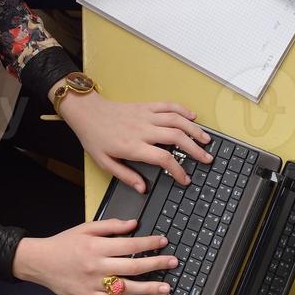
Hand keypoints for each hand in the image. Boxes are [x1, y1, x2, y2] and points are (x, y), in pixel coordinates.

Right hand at [12, 219, 178, 294]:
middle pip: (133, 267)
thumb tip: (134, 224)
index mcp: (97, 246)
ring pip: (126, 287)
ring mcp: (93, 284)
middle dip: (156, 265)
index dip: (149, 244)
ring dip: (149, 288)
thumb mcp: (86, 228)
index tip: (164, 242)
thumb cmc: (63, 243)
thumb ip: (111, 226)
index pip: (130, 245)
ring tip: (166, 288)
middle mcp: (97, 266)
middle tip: (173, 263)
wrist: (39, 262)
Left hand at [56, 91, 212, 191]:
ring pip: (177, 120)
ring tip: (206, 140)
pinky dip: (183, 110)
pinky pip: (168, 106)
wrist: (87, 113)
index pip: (163, 159)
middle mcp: (143, 130)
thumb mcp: (105, 163)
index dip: (178, 170)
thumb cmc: (95, 138)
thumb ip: (126, 176)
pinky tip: (192, 117)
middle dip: (195, 149)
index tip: (185, 179)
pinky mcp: (146, 106)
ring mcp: (146, 116)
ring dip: (194, 130)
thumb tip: (143, 188)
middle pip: (177, 138)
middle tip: (207, 159)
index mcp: (133, 147)